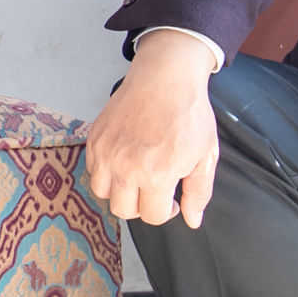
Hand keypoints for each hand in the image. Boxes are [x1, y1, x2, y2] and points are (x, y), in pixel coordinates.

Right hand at [83, 29, 222, 228]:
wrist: (165, 76)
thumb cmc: (188, 113)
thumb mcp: (204, 155)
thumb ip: (198, 192)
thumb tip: (192, 220)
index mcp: (157, 174)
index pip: (151, 216)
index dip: (165, 211)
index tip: (171, 198)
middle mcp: (126, 167)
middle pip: (123, 211)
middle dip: (142, 205)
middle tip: (154, 188)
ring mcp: (106, 152)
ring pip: (103, 193)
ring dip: (120, 191)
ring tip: (136, 175)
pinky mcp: (95, 139)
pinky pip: (93, 170)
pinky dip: (106, 171)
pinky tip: (125, 158)